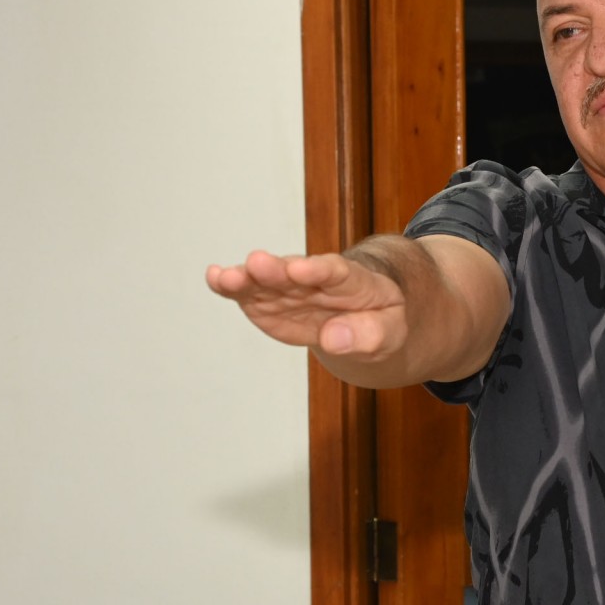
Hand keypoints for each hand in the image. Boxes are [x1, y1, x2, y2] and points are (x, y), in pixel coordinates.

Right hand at [205, 249, 407, 359]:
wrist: (366, 316)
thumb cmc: (382, 319)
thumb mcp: (390, 331)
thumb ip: (369, 335)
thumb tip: (334, 339)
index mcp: (355, 281)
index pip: (337, 272)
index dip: (318, 270)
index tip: (299, 269)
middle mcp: (317, 278)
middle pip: (295, 272)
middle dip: (277, 270)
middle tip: (257, 265)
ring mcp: (291, 288)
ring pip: (267, 281)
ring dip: (247, 279)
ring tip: (225, 278)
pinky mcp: (271, 301)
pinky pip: (251, 293)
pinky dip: (233, 287)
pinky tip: (215, 279)